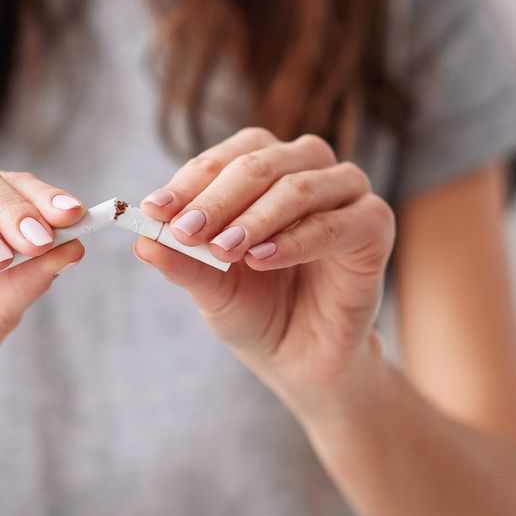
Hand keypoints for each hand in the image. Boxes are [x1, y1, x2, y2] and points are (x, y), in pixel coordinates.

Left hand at [135, 127, 394, 402]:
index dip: (188, 182)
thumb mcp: (209, 286)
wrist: (301, 358)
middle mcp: (307, 169)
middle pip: (260, 163)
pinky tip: (261, 260)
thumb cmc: (256, 309)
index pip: (225, 158)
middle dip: (217, 198)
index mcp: (264, 168)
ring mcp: (346, 194)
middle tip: (185, 229)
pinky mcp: (374, 227)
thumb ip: (181, 261)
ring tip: (223, 249)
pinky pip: (336, 224)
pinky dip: (295, 240)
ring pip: (299, 187)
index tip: (152, 212)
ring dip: (256, 216)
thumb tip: (140, 240)